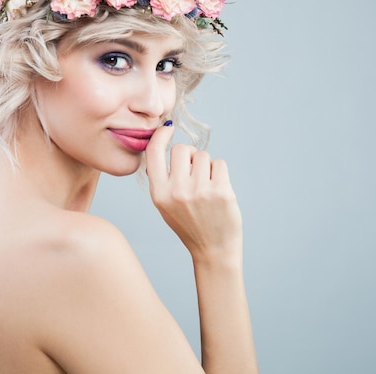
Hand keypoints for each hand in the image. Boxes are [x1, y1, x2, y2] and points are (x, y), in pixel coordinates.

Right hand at [145, 124, 242, 262]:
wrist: (212, 250)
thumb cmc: (189, 223)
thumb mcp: (165, 204)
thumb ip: (162, 178)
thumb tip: (165, 143)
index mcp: (159, 194)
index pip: (154, 153)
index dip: (161, 135)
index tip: (168, 127)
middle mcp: (177, 191)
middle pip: (182, 149)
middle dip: (190, 156)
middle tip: (194, 173)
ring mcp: (199, 191)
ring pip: (203, 155)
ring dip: (206, 167)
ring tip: (206, 188)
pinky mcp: (221, 191)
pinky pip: (219, 164)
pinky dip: (220, 173)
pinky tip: (218, 191)